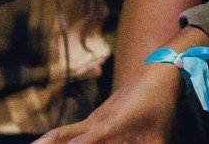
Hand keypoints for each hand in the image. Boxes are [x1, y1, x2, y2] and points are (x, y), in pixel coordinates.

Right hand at [33, 63, 182, 142]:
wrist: (161, 71)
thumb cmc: (163, 106)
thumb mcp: (161, 137)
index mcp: (113, 124)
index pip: (88, 139)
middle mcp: (97, 121)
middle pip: (61, 135)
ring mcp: (94, 119)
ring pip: (61, 133)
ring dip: (45, 143)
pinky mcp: (96, 119)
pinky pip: (70, 132)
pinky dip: (56, 140)